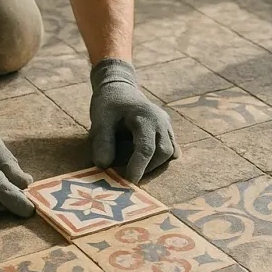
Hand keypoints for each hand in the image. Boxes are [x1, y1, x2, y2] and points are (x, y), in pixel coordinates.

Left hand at [89, 58, 178, 182]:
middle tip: (127, 176)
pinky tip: (146, 160)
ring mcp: (167, 124)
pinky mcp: (168, 129)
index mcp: (144, 116)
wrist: (120, 88)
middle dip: (147, 167)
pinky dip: (160, 158)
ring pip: (169, 152)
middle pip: (162, 152)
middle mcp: (160, 120)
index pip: (146, 147)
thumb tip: (104, 166)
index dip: (138, 167)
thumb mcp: (99, 120)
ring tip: (134, 166)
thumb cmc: (108, 104)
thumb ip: (102, 141)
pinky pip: (171, 148)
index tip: (128, 182)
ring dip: (154, 164)